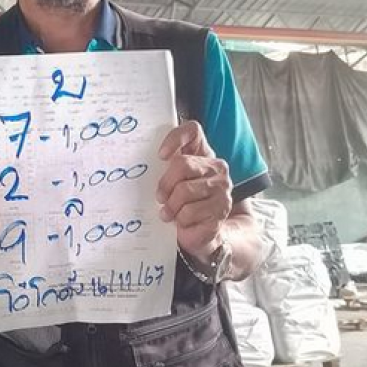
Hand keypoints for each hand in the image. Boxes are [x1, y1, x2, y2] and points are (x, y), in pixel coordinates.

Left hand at [156, 121, 232, 262]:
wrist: (205, 234)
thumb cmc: (184, 205)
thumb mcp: (174, 184)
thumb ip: (166, 170)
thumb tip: (144, 165)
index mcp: (203, 154)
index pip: (193, 131)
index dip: (175, 138)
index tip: (161, 155)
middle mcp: (217, 167)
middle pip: (183, 164)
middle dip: (166, 184)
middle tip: (160, 198)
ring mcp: (222, 188)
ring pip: (184, 191)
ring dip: (171, 207)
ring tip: (170, 213)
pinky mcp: (221, 209)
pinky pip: (190, 212)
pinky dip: (181, 220)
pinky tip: (183, 222)